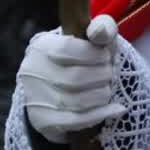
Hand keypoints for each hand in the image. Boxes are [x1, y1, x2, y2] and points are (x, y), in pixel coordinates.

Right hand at [18, 15, 124, 143]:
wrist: (57, 88)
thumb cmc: (80, 59)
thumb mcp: (92, 40)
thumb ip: (102, 28)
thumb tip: (102, 31)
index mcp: (41, 46)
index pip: (68, 48)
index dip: (94, 54)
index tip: (105, 56)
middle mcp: (32, 72)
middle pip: (74, 78)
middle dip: (101, 76)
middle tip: (109, 74)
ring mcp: (35, 98)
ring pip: (77, 101)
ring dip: (102, 95)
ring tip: (107, 88)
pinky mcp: (44, 121)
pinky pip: (77, 121)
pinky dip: (101, 114)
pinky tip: (116, 109)